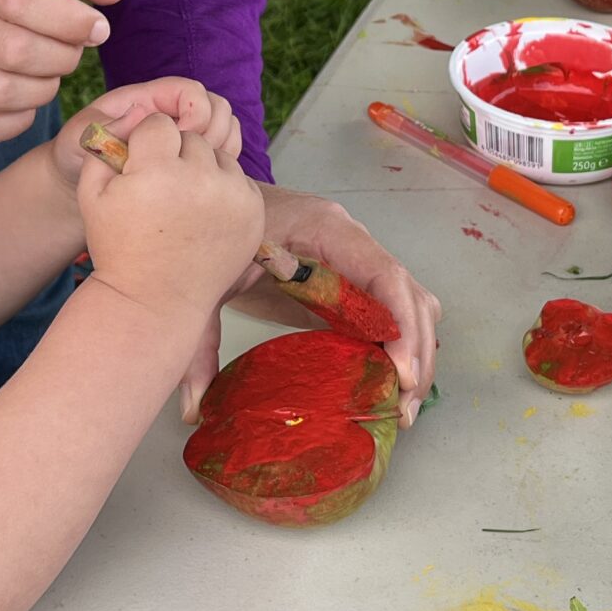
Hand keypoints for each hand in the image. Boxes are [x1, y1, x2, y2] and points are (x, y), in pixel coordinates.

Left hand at [50, 77, 238, 190]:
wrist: (76, 186)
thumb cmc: (76, 156)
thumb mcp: (81, 137)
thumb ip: (108, 126)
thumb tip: (140, 114)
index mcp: (149, 100)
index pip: (191, 91)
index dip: (195, 112)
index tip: (180, 141)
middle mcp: (173, 115)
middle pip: (218, 107)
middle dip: (213, 132)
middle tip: (191, 162)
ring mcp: (185, 139)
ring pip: (227, 131)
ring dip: (222, 150)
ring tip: (197, 175)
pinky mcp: (192, 163)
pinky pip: (225, 157)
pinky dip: (222, 168)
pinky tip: (201, 187)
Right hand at [76, 111, 262, 331]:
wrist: (154, 302)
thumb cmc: (118, 247)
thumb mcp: (92, 195)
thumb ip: (104, 145)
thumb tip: (133, 112)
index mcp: (158, 170)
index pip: (159, 124)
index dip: (146, 144)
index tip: (142, 169)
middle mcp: (201, 179)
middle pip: (191, 138)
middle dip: (176, 155)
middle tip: (162, 190)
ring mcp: (233, 196)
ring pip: (218, 155)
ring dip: (202, 170)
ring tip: (183, 204)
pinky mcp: (254, 212)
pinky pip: (239, 179)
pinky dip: (223, 190)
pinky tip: (202, 215)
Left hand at [199, 187, 438, 428]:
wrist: (217, 201)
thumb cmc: (220, 229)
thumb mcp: (209, 281)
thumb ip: (201, 341)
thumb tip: (194, 408)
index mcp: (327, 230)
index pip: (384, 275)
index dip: (401, 325)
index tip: (402, 375)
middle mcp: (354, 241)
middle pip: (410, 295)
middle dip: (417, 352)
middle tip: (403, 409)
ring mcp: (357, 259)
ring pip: (411, 304)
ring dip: (417, 353)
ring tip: (401, 408)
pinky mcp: (351, 280)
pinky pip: (391, 310)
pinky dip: (399, 346)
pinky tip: (387, 384)